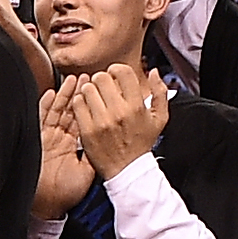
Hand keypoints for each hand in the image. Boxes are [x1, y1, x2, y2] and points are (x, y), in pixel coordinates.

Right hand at [34, 87, 94, 217]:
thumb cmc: (66, 193)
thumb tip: (109, 141)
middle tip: (90, 77)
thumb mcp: (88, 173)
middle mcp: (61, 138)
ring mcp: (48, 138)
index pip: (86, 118)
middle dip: (81, 93)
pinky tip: (51, 93)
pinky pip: (41, 119)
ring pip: (57, 111)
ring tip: (73, 79)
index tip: (102, 90)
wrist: (47, 205)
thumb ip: (95, 154)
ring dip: (66, 95)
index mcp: (74, 144)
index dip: (94, 103)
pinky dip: (46, 105)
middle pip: (73, 110)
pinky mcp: (36, 140)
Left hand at [68, 61, 168, 180]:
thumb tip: (153, 72)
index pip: (122, 73)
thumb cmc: (142, 143)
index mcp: (136, 106)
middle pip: (101, 78)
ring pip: (87, 89)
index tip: (114, 74)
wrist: (127, 169)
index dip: (116, 69)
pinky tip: (86, 106)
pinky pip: (77, 105)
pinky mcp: (87, 130)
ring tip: (94, 96)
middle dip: (101, 78)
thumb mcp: (159, 119)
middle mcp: (118, 112)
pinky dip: (80, 102)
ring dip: (89, 89)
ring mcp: (101, 121)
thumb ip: (160, 93)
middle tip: (102, 86)